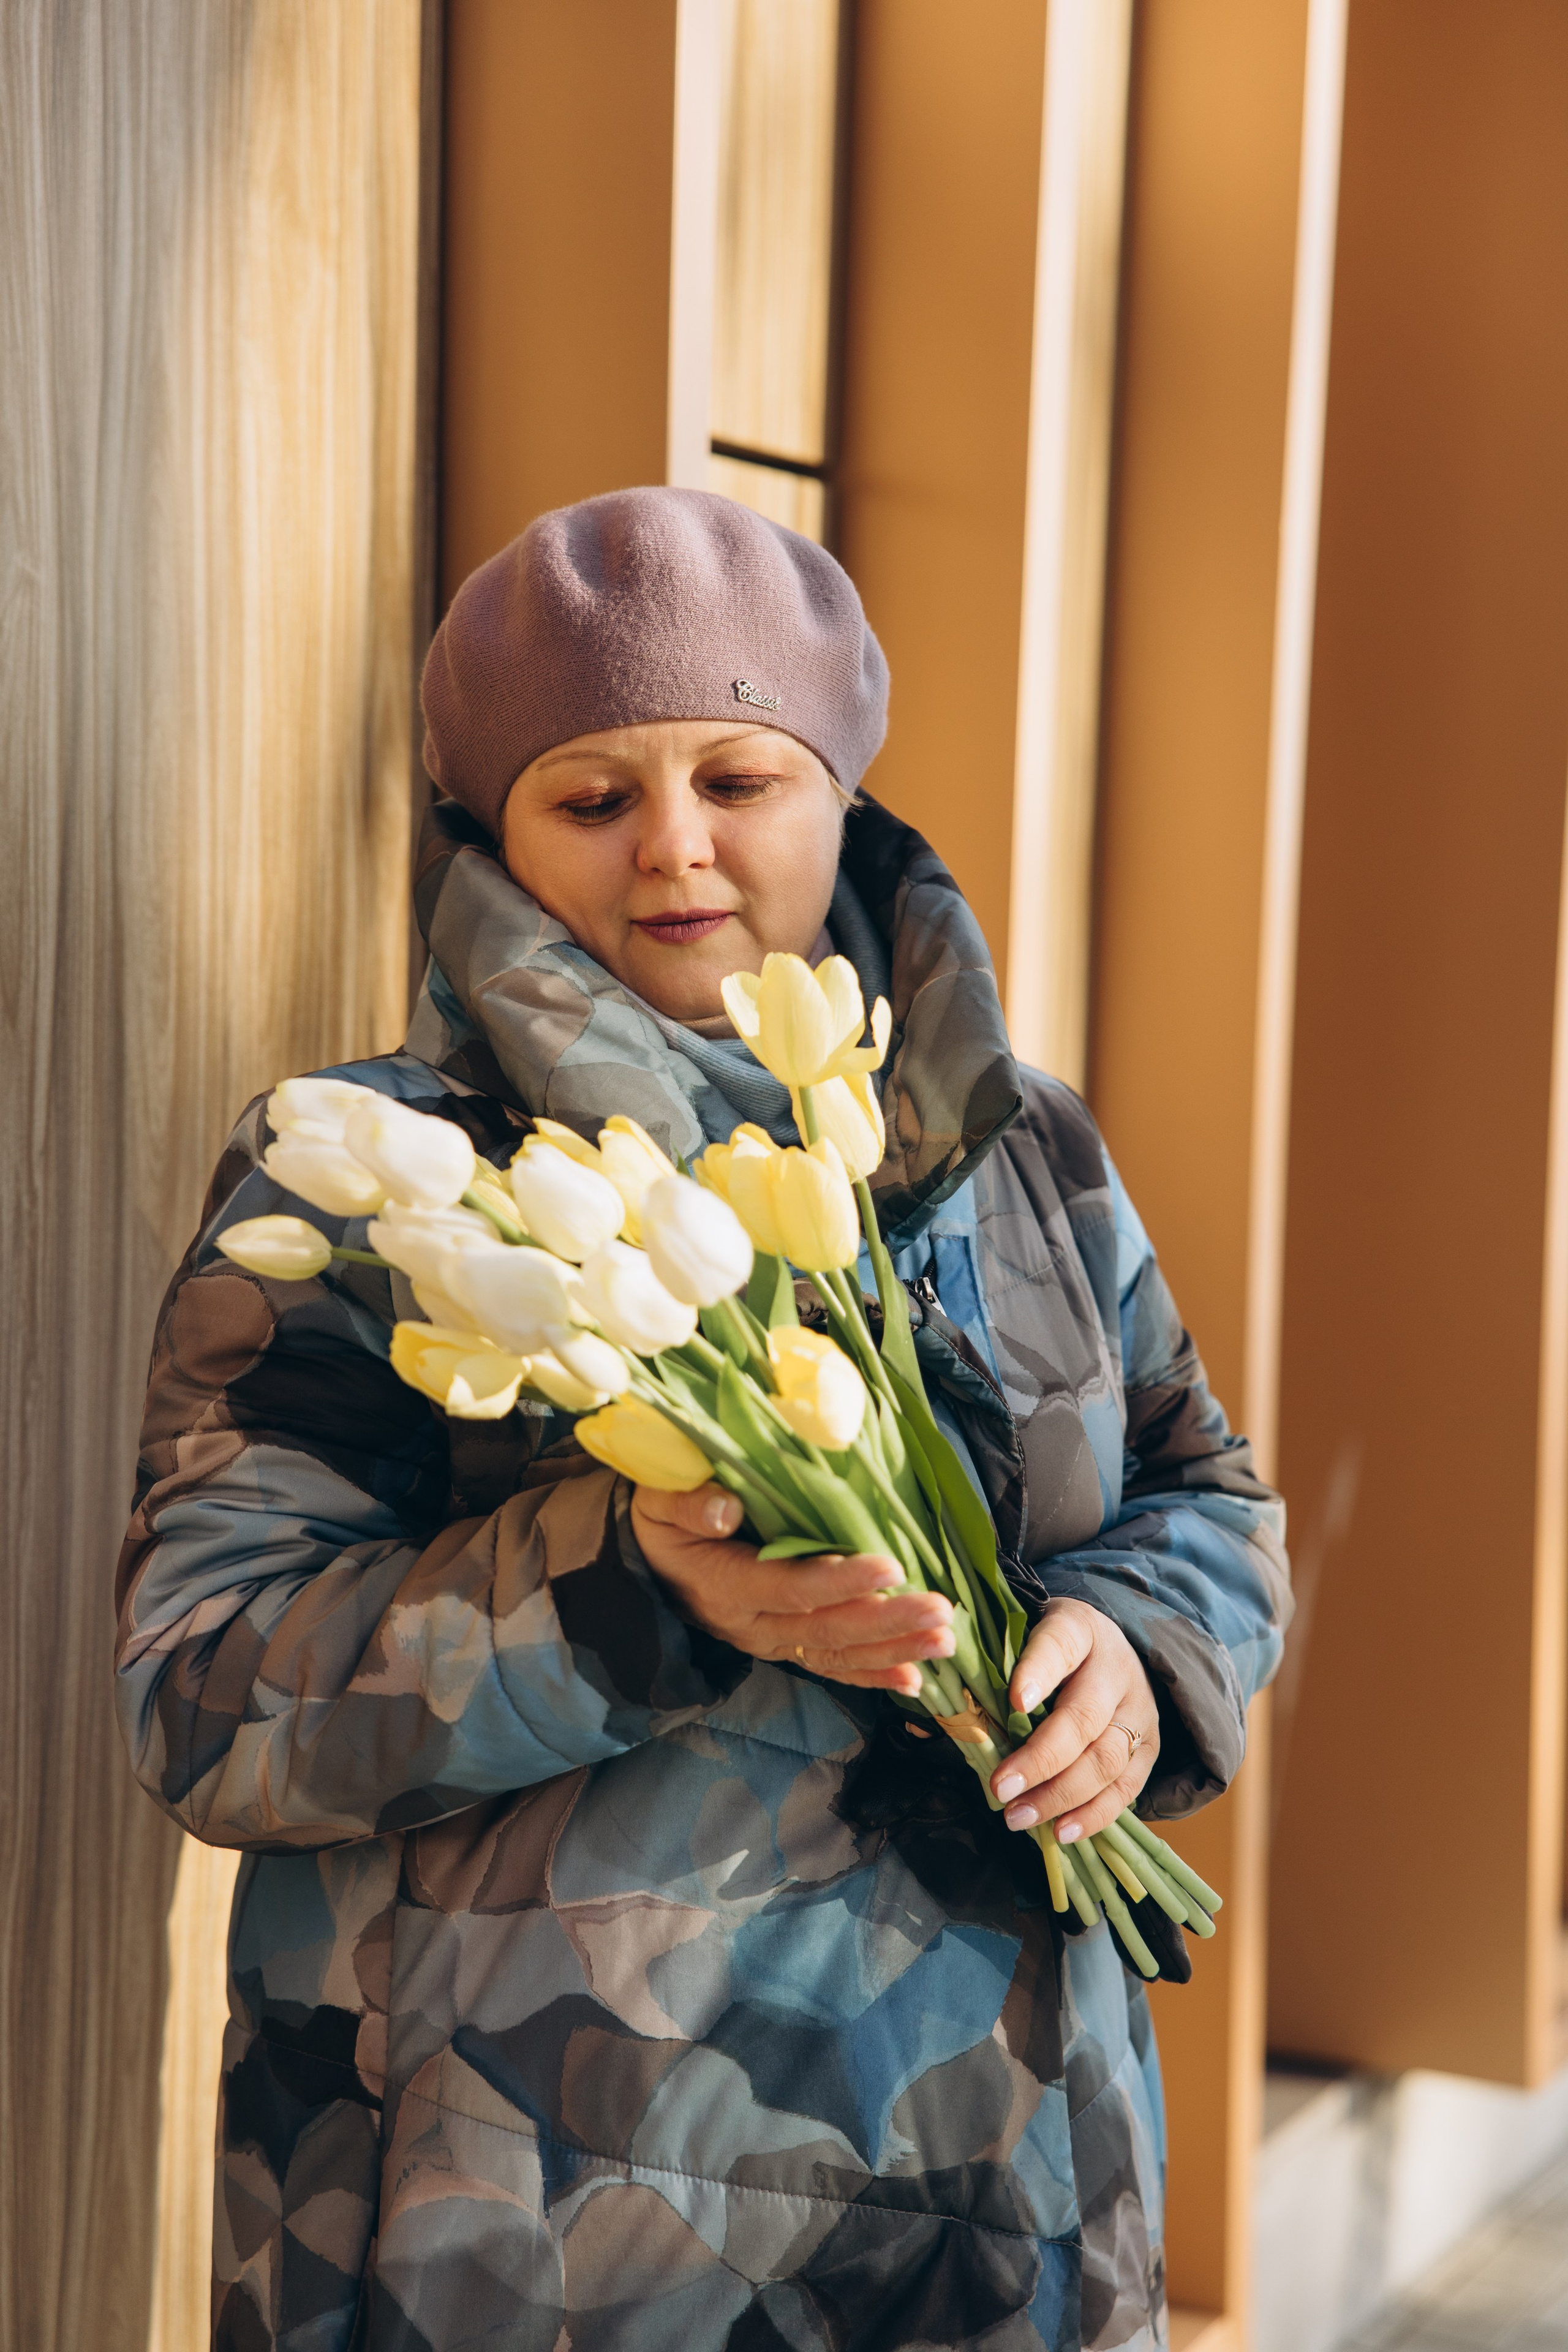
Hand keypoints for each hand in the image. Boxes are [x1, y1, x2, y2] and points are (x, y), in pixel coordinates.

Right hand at [632, 1483, 955, 1692]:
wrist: (649, 1564)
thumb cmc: (664, 1523)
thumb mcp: (659, 1502)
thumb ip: (688, 1504)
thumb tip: (726, 1508)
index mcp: (724, 1584)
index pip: (790, 1588)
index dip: (840, 1583)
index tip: (890, 1568)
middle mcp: (750, 1624)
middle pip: (826, 1630)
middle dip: (888, 1623)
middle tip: (940, 1610)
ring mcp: (769, 1641)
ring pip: (837, 1655)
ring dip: (894, 1651)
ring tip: (944, 1642)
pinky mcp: (784, 1647)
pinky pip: (832, 1669)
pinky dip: (874, 1676)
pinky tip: (915, 1680)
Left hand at [989, 1598, 1158, 1842]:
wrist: (1113, 1651)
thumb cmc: (1052, 1649)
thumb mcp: (1025, 1636)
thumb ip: (991, 1669)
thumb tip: (934, 1724)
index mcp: (1079, 1629)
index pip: (1060, 1645)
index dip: (1039, 1672)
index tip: (1015, 1702)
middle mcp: (1115, 1668)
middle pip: (1084, 1717)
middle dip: (1041, 1758)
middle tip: (1001, 1787)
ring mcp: (1138, 1710)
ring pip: (1105, 1758)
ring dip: (1060, 1795)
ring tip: (1019, 1816)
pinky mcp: (1149, 1747)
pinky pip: (1125, 1788)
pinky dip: (1093, 1815)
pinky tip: (1060, 1831)